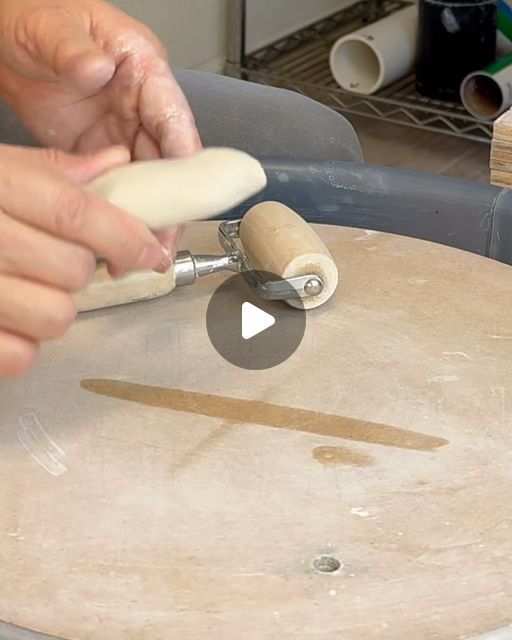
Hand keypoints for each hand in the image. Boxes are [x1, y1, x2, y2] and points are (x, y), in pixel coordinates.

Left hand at [0, 0, 201, 255]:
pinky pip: (119, 186)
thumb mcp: (49, 27)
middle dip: (170, 207)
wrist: (6, 40)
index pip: (175, 121)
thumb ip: (72, 48)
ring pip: (148, 181)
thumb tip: (97, 69)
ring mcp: (123, 130)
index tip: (186, 202)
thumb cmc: (34, 17)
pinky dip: (120, 214)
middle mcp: (142, 105)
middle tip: (161, 247)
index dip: (186, 165)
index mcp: (144, 69)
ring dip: (147, 217)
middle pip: (170, 163)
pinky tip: (115, 238)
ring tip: (141, 255)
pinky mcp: (101, 151)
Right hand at [0, 144, 169, 377]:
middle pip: (72, 270)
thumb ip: (50, 170)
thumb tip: (113, 163)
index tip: (149, 252)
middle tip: (58, 259)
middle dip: (79, 268)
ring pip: (54, 317)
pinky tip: (7, 319)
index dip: (125, 236)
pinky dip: (22, 344)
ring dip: (54, 308)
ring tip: (27, 289)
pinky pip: (19, 356)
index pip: (75, 213)